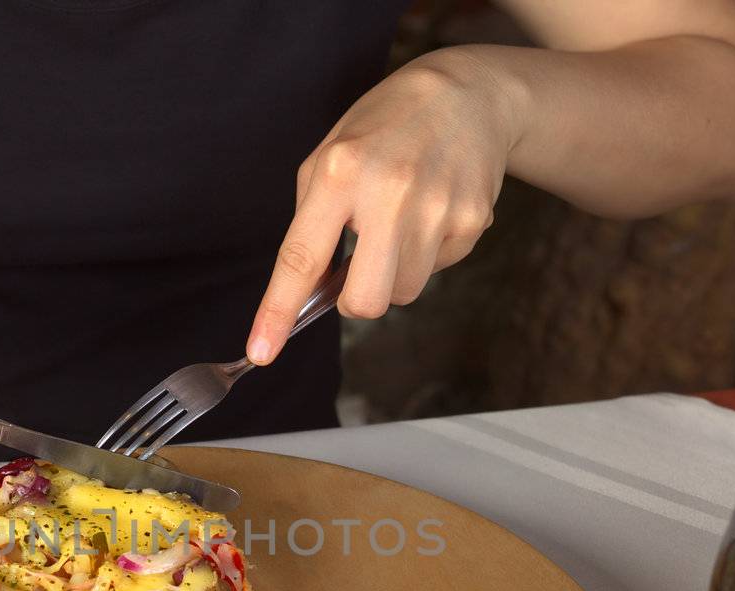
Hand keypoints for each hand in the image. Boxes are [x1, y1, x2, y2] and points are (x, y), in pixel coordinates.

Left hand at [246, 51, 517, 364]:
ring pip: (403, 293)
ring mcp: (436, 209)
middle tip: (359, 267)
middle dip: (356, 300)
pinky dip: (427, 253)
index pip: (301, 258)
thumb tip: (310, 292)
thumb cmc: (384, 129)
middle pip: (365, 301)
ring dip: (394, 273)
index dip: (278, 311)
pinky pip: (436, 270)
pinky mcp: (472, 221)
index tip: (262, 351)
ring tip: (402, 221)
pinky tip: (432, 210)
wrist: (468, 95)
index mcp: (339, 173)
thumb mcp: (329, 155)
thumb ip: (312, 221)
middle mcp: (389, 193)